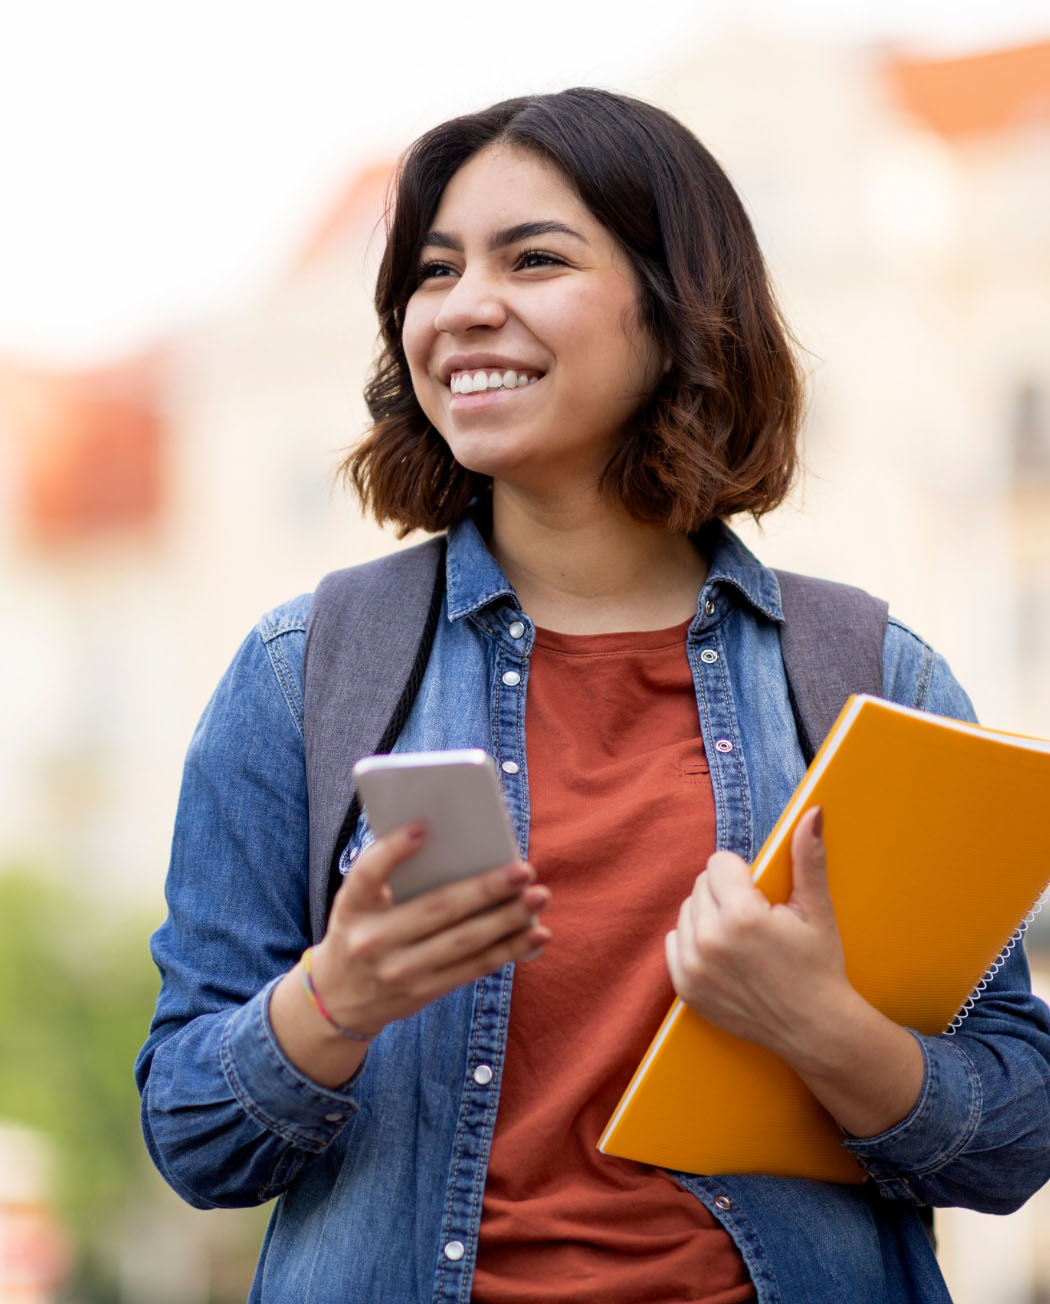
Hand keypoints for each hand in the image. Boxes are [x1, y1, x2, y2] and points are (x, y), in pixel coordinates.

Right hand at [312, 822, 550, 1037]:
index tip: (423, 827)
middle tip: (523, 870)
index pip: (368, 874)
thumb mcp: (359, 903)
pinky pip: (473, 968)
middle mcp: (373, 940)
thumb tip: (458, 846)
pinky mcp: (424, 991)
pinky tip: (536, 933)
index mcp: (353, 907)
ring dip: (507, 920)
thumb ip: (393, 877)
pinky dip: (509, 950)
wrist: (339, 999)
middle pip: (436, 909)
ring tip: (538, 897)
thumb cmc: (361, 929)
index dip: (394, 850)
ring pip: (463, 942)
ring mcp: (400, 971)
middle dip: (484, 889)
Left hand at [665, 807, 923, 1136]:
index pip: (720, 862)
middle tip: (757, 920)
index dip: (744, 874)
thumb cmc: (819, 966)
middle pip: (702, 884)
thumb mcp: (817, 910)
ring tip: (742, 938)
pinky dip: (694, 942)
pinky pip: (674, 941)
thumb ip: (807, 857)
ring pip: (688, 910)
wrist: (815, 1029)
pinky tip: (724, 955)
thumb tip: (812, 812)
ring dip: (709, 916)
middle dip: (726, 893)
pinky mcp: (684, 988)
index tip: (763, 896)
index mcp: (741, 915)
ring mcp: (693, 967)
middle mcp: (709, 940)